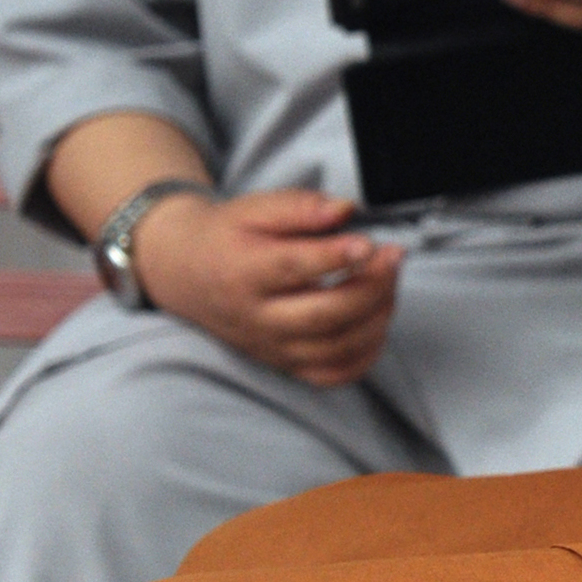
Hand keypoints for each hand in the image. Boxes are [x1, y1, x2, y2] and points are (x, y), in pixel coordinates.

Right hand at [131, 187, 403, 387]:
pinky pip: (334, 374)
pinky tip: (378, 319)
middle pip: (324, 315)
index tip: (369, 242)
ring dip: (377, 316)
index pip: (294, 268)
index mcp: (244, 272)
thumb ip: (300, 207)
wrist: (187, 275)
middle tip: (393, 255)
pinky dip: (367, 353)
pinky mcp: (285, 364)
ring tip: (389, 280)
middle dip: (371, 287)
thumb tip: (346, 210)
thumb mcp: (253, 209)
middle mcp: (257, 318)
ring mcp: (273, 347)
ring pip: (337, 348)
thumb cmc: (228, 237)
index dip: (336, 256)